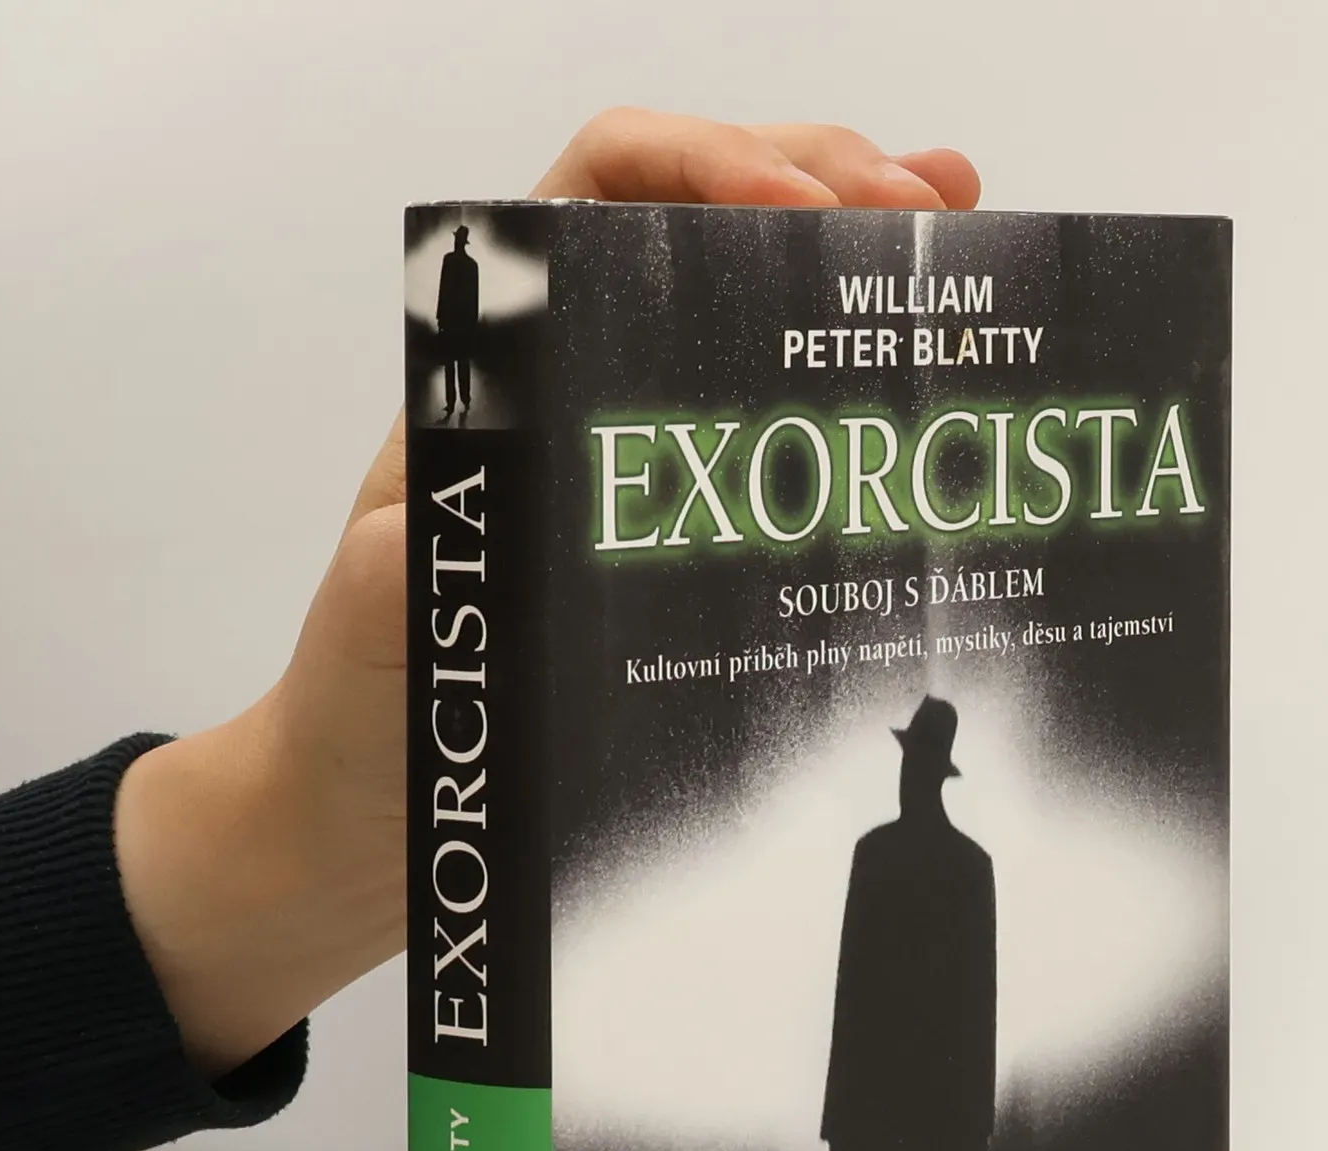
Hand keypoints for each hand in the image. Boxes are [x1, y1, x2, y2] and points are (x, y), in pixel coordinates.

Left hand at [115, 112, 980, 1079]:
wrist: (375, 808)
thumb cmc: (369, 705)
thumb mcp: (390, 612)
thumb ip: (431, 549)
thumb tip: (490, 495)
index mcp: (502, 370)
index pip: (604, 189)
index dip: (709, 165)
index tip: (801, 210)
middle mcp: (575, 383)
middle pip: (707, 217)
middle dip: (825, 181)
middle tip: (927, 208)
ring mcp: (635, 450)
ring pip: (753, 302)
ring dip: (855, 255)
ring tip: (958, 227)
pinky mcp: (675, 528)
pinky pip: (773, 426)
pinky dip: (849, 380)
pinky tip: (922, 373)